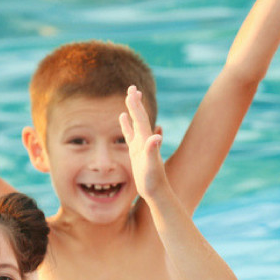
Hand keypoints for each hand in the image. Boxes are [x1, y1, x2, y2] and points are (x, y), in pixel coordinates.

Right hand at [119, 85, 167, 202]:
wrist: (157, 192)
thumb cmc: (153, 181)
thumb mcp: (151, 166)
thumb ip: (152, 150)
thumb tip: (157, 136)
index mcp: (147, 141)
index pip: (140, 119)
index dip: (136, 105)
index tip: (132, 90)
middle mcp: (145, 141)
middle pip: (140, 117)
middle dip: (135, 102)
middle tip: (132, 88)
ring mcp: (140, 145)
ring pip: (135, 123)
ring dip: (133, 110)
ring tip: (130, 97)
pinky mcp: (136, 152)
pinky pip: (129, 134)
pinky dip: (126, 124)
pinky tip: (123, 117)